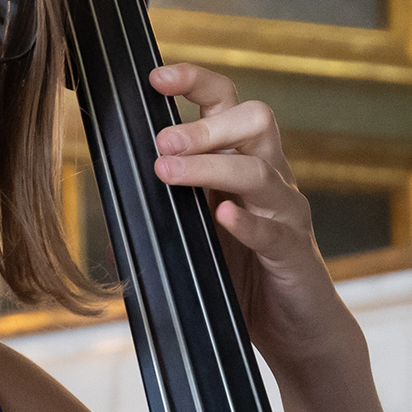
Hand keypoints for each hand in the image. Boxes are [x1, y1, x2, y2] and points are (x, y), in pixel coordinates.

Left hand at [150, 62, 346, 372]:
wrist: (299, 332)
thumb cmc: (245, 278)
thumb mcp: (199, 236)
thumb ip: (167, 214)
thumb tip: (112, 210)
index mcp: (245, 163)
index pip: (228, 103)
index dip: (197, 82)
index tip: (156, 79)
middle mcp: (272, 178)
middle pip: (256, 120)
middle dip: (205, 126)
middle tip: (161, 142)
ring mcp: (286, 214)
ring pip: (259, 171)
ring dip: (211, 167)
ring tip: (168, 172)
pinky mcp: (294, 255)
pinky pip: (272, 231)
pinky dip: (247, 223)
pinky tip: (223, 218)